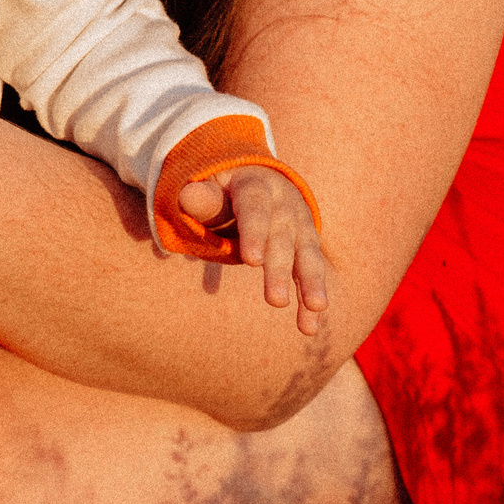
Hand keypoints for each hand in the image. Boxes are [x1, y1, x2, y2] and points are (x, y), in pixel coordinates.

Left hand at [176, 165, 330, 336]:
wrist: (261, 178)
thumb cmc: (226, 191)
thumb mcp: (212, 187)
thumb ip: (203, 199)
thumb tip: (188, 195)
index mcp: (256, 186)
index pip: (255, 209)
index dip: (255, 233)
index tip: (252, 261)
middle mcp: (284, 204)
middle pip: (282, 237)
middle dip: (280, 269)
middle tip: (275, 302)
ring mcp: (300, 225)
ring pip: (307, 254)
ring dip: (311, 283)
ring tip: (315, 308)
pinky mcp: (307, 245)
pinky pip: (311, 272)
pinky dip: (310, 298)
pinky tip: (309, 326)